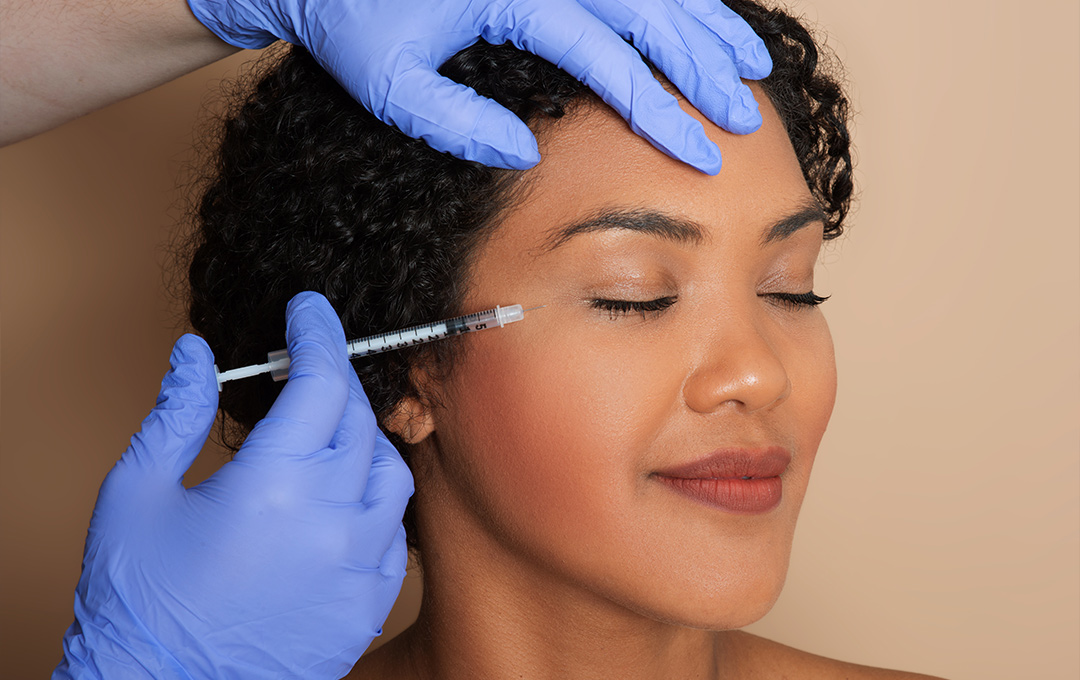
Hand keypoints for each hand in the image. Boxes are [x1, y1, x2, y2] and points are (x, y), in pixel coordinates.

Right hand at [54, 292, 412, 678]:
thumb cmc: (138, 601)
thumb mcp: (135, 493)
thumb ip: (174, 414)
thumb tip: (194, 355)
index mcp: (274, 484)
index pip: (321, 381)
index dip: (317, 334)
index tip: (309, 309)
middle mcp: (331, 521)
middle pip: (358, 420)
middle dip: (333, 384)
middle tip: (302, 373)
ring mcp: (358, 568)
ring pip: (390, 474)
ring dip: (361, 442)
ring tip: (321, 439)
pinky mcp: (368, 606)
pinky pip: (395, 535)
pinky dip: (374, 505)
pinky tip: (340, 504)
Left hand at [187, 0, 771, 173]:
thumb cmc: (352, 25)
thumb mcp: (389, 86)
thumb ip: (457, 123)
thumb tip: (527, 151)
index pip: (605, 54)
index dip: (657, 106)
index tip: (698, 150)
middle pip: (646, 8)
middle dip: (701, 64)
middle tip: (743, 114)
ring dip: (704, 20)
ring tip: (750, 65)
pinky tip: (704, 22)